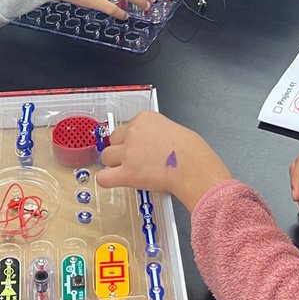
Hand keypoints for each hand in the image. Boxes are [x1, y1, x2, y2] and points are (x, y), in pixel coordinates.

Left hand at [96, 111, 231, 209]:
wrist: (194, 166)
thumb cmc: (191, 150)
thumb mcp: (170, 128)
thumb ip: (153, 133)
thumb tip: (146, 143)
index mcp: (144, 118)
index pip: (126, 127)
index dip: (131, 139)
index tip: (138, 147)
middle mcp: (133, 132)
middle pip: (113, 140)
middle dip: (121, 149)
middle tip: (134, 160)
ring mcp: (128, 152)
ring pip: (106, 157)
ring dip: (114, 164)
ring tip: (129, 170)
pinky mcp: (127, 173)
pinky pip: (104, 177)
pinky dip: (107, 179)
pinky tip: (115, 180)